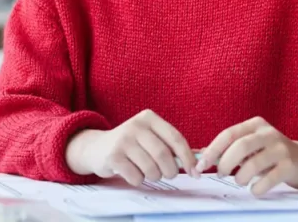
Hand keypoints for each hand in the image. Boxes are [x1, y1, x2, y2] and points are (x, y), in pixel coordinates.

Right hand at [66, 109, 199, 185]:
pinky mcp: (113, 156)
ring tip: (148, 172)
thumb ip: (172, 146)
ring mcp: (123, 140)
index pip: (175, 137)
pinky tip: (132, 173)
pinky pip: (136, 176)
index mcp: (149, 118)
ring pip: (151, 168)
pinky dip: (139, 180)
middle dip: (171, 170)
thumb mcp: (150, 138)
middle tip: (168, 174)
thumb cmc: (131, 145)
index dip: (188, 157)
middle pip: (164, 155)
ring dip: (154, 176)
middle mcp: (135, 126)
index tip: (195, 171)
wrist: (97, 148)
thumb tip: (201, 158)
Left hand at [197, 117, 297, 194]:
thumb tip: (201, 156)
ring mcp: (281, 148)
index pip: (228, 134)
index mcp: (255, 125)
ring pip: (253, 162)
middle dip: (225, 163)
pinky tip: (254, 189)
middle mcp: (268, 133)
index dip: (213, 150)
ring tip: (240, 181)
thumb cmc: (273, 155)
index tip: (201, 165)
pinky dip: (257, 187)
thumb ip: (230, 149)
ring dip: (241, 176)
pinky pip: (269, 178)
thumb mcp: (252, 146)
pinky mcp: (291, 165)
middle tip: (221, 174)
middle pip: (240, 146)